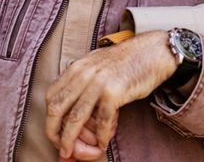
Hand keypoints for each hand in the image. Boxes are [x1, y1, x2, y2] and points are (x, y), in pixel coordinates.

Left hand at [46, 31, 177, 158]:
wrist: (154, 51)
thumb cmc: (128, 61)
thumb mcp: (98, 64)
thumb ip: (83, 81)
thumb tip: (75, 108)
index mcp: (77, 67)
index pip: (51, 96)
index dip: (49, 118)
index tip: (55, 132)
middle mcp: (83, 74)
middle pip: (57, 108)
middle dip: (54, 132)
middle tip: (61, 147)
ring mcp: (98, 83)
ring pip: (75, 118)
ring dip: (71, 140)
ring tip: (73, 153)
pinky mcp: (114, 92)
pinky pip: (101, 121)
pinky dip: (100, 136)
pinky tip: (102, 143)